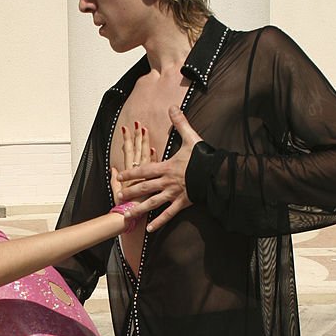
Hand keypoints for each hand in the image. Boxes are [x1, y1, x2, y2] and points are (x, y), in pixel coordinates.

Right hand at [110, 121, 154, 205]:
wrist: (124, 219)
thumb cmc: (120, 205)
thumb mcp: (115, 190)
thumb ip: (114, 179)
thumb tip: (113, 169)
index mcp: (130, 176)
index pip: (128, 153)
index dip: (128, 141)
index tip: (127, 128)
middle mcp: (137, 176)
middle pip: (137, 153)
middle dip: (137, 138)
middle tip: (137, 124)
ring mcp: (144, 180)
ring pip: (146, 161)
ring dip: (145, 147)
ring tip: (146, 134)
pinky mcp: (153, 187)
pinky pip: (155, 167)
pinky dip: (155, 163)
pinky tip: (155, 152)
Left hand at [117, 107, 201, 231]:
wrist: (217, 173)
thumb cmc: (203, 156)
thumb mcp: (190, 137)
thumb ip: (180, 123)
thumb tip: (172, 107)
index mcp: (167, 167)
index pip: (144, 169)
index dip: (131, 172)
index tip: (120, 175)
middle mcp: (167, 182)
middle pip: (144, 188)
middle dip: (130, 192)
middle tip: (118, 197)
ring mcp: (173, 194)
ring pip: (152, 203)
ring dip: (139, 209)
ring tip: (128, 216)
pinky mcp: (182, 203)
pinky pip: (168, 214)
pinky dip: (159, 222)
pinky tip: (150, 228)